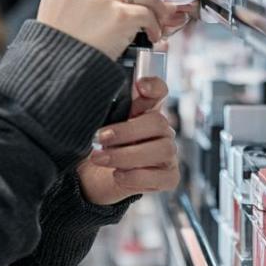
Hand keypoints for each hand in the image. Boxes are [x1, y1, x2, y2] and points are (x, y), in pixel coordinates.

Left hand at [77, 77, 179, 205]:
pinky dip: (136, 177)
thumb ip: (108, 110)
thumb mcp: (101, 126)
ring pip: (162, 150)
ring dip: (127, 156)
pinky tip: (117, 175)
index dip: (154, 86)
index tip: (140, 86)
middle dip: (126, 132)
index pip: (159, 92)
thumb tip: (106, 93)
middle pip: (159, 123)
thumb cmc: (102, 148)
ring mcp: (169, 155)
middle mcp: (162, 131)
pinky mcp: (169, 178)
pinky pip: (162, 177)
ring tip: (101, 159)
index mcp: (146, 112)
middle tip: (100, 138)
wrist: (96, 179)